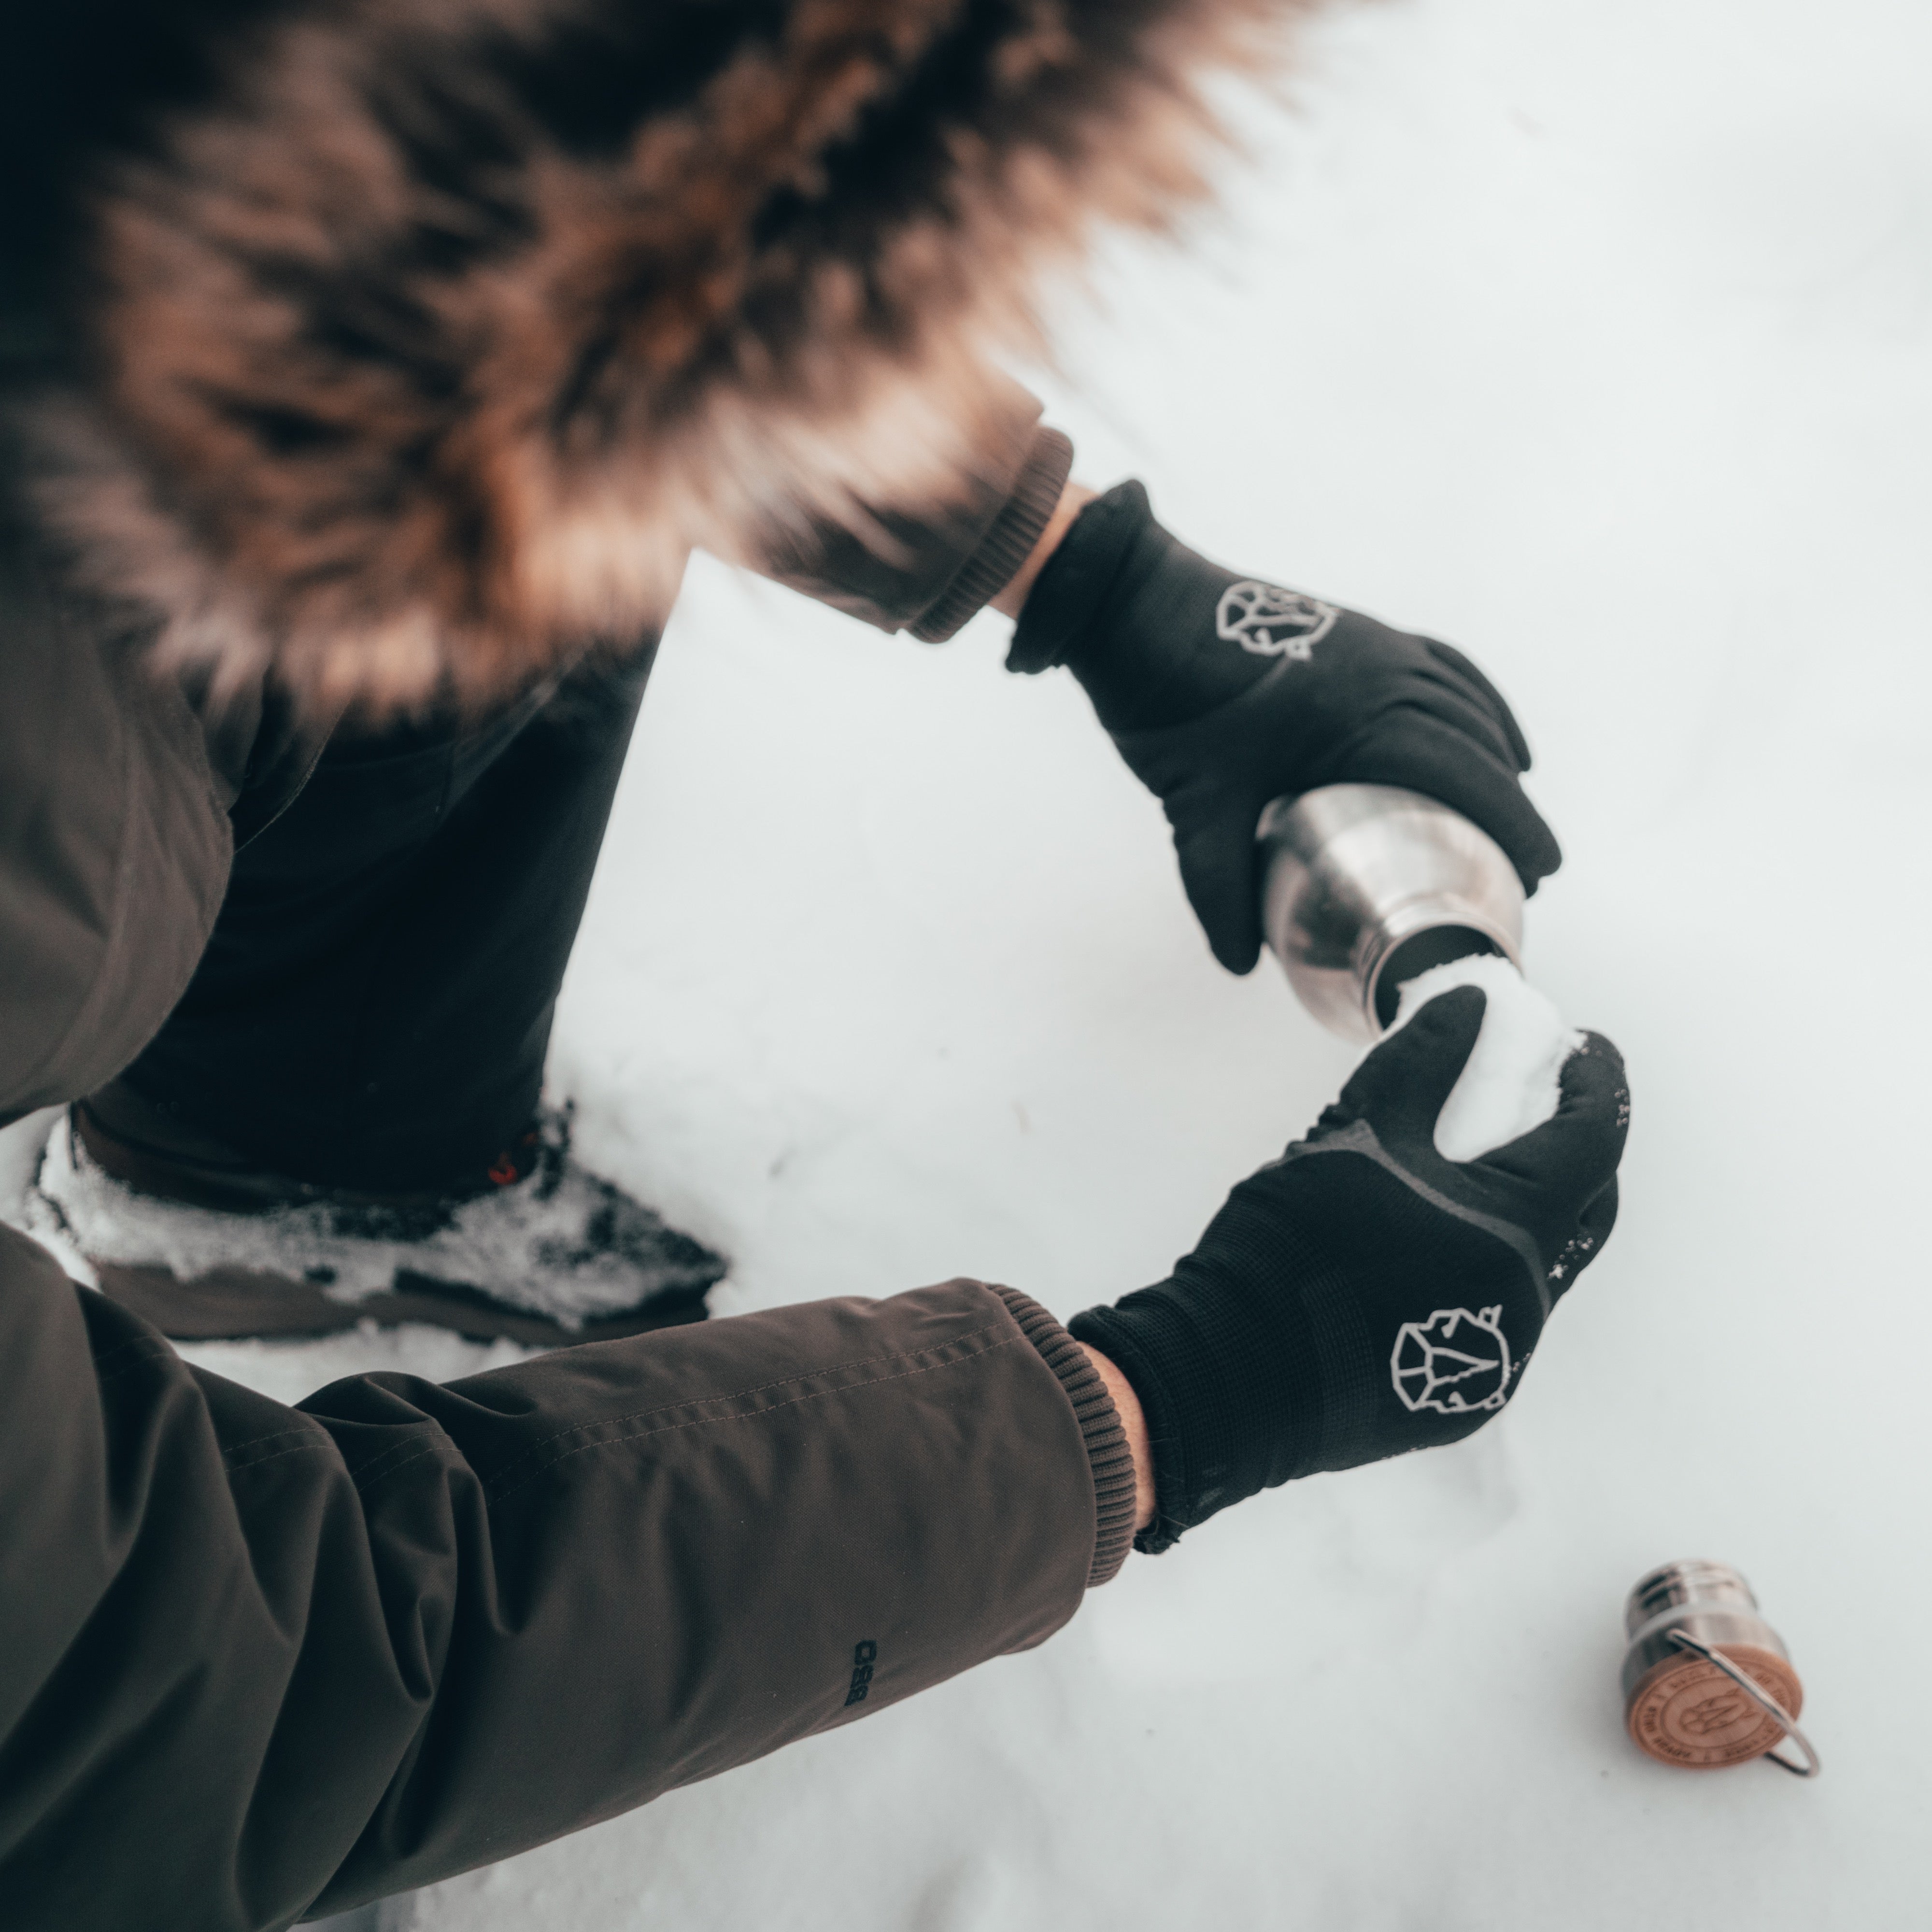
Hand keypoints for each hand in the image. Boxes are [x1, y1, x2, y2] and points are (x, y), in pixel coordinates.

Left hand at [1010, 483, 1560, 972]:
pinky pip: (1439, 665)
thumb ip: (1217, 885)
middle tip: (1528, 871)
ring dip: (1497, 754)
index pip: (1464, 775)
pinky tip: (1483, 728)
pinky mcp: (1356, 631)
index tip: (1539, 873)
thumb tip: (1239, 962)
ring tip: (1514, 810)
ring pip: (1462, 701)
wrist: (1135, 604)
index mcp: (1361, 714)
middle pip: (1476, 743)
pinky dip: (1474, 701)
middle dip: (1512, 806)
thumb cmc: (1167, 699)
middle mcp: (1385, 672)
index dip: (1511, 824)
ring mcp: (1374, 644)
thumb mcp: (1192, 803)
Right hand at [1070, 986, 1626, 1546]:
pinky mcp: (1466, 1398)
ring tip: (1476, 1167)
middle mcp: (1526, 1301)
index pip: (1592, 1141)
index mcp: (1514, 1232)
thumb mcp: (1354, 1135)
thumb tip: (1469, 1001)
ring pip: (1545, 1265)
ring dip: (1530, 1209)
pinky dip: (1489, 1262)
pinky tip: (1434, 1241)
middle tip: (1549, 1100)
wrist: (1231, 1378)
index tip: (1586, 1045)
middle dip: (1578, 1147)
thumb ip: (1420, 1062)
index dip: (1598, 1083)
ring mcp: (1499, 1358)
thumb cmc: (1291, 1247)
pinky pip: (1500, 1312)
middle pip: (1587, 1208)